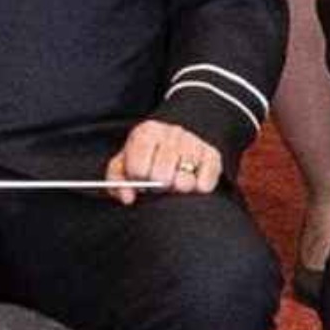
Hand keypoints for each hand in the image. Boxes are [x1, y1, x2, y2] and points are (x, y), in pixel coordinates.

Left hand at [107, 120, 224, 203]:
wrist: (173, 141)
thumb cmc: (145, 158)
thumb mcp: (124, 165)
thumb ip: (117, 182)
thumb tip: (127, 197)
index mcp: (146, 132)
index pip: (138, 168)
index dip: (137, 179)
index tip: (140, 177)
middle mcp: (172, 133)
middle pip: (162, 176)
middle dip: (158, 186)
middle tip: (158, 182)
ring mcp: (193, 143)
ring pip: (184, 182)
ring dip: (177, 188)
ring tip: (173, 180)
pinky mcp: (212, 155)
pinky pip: (205, 184)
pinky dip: (197, 189)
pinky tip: (190, 181)